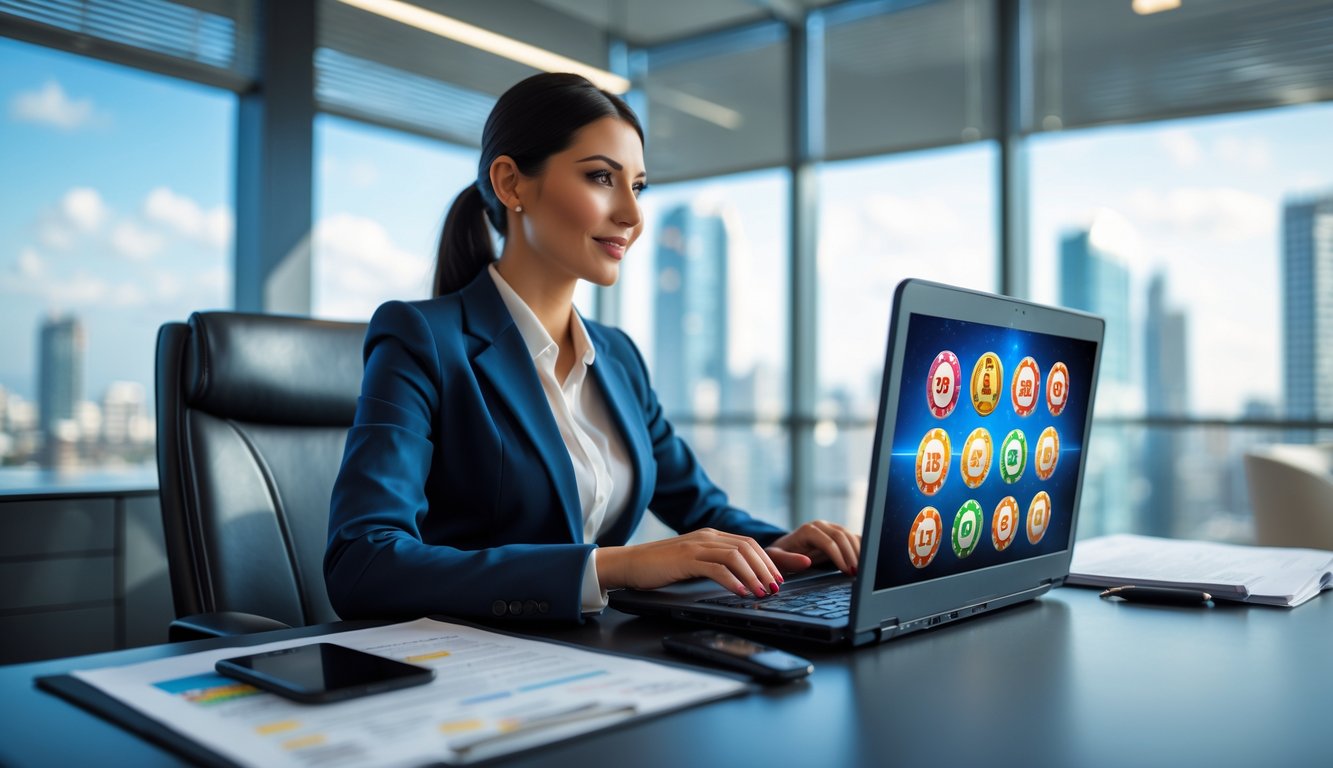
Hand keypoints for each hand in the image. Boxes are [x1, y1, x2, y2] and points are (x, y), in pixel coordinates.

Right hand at [597, 529, 783, 597]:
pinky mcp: (685, 558)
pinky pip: (716, 568)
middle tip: (777, 587)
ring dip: (753, 575)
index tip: (782, 577)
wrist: (629, 563)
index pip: (749, 544)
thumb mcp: (694, 563)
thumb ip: (715, 564)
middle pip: (748, 548)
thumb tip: (740, 579)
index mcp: (712, 536)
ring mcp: (696, 545)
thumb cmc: (661, 567)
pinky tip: (740, 592)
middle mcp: (707, 537)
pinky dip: (732, 580)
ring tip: (762, 592)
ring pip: (736, 556)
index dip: (769, 560)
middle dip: (767, 568)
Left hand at [766, 520, 861, 575]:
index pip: (829, 542)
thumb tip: (806, 562)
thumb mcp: (777, 558)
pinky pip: (852, 538)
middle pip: (842, 536)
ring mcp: (830, 527)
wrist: (781, 549)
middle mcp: (820, 525)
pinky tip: (866, 560)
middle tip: (859, 572)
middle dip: (852, 555)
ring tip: (863, 569)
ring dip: (859, 551)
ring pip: (850, 535)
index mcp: (808, 530)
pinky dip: (860, 548)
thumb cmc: (778, 555)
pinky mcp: (836, 533)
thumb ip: (789, 560)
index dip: (840, 556)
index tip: (847, 571)